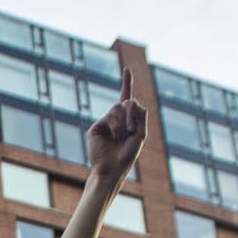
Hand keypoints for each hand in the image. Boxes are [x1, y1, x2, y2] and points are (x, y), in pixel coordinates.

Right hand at [86, 65, 147, 185]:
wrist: (111, 169)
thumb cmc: (127, 155)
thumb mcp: (141, 134)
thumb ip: (140, 115)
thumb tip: (128, 100)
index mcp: (127, 120)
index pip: (127, 99)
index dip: (127, 83)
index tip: (126, 69)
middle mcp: (116, 119)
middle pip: (127, 102)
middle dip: (132, 115)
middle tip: (131, 131)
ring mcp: (105, 122)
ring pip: (118, 108)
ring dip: (124, 123)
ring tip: (121, 138)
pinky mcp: (96, 126)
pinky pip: (110, 116)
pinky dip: (116, 126)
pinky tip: (113, 138)